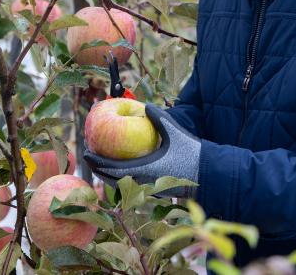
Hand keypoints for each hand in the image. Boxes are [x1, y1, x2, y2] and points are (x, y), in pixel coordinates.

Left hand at [84, 104, 199, 197]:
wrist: (209, 174)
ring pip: (122, 184)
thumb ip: (159, 118)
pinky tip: (119, 166)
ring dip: (108, 174)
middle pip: (112, 180)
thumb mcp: (175, 131)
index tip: (86, 152)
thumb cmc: (191, 152)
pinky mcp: (155, 189)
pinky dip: (120, 176)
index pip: (113, 169)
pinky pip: (131, 184)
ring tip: (99, 161)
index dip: (97, 162)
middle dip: (98, 168)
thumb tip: (146, 106)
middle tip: (88, 155)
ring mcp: (149, 188)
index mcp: (145, 170)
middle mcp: (144, 183)